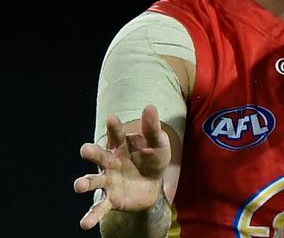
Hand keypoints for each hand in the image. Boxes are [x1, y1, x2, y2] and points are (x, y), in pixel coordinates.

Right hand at [73, 105, 170, 229]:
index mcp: (121, 146)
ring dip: (85, 183)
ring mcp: (108, 181)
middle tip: (84, 150)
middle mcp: (110, 162)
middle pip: (98, 156)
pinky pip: (99, 208)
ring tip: (78, 186)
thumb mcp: (158, 144)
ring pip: (93, 181)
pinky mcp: (111, 199)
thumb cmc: (153, 159)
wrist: (153, 186)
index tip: (112, 117)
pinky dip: (91, 216)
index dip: (114, 126)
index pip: (116, 134)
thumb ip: (152, 129)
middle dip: (91, 153)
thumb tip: (150, 107)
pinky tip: (84, 224)